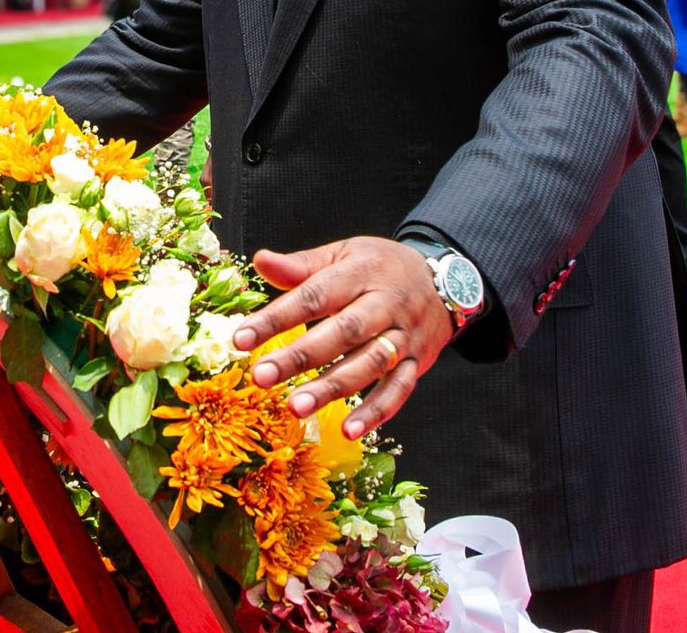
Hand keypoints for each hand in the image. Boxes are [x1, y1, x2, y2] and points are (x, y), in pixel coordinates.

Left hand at [230, 237, 452, 438]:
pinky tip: (348, 431)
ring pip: (370, 364)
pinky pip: (399, 390)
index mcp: (360, 272)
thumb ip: (302, 265)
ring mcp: (405, 336)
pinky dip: (376, 412)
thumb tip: (260, 260)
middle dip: (300, 356)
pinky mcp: (419, 362)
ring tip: (296, 407)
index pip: (313, 295)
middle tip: (262, 376)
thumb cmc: (380, 267)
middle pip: (343, 331)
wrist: (446, 280)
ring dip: (333, 388)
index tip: (240, 339)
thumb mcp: (343, 255)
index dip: (276, 318)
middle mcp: (385, 304)